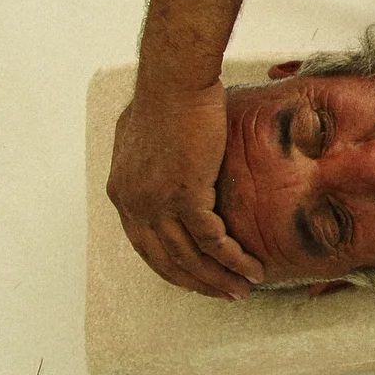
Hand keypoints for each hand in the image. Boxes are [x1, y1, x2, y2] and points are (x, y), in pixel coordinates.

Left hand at [107, 82, 262, 299]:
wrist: (175, 81)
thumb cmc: (165, 96)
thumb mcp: (143, 135)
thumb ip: (147, 161)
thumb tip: (161, 165)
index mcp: (123, 191)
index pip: (145, 243)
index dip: (173, 265)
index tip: (196, 277)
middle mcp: (134, 204)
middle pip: (165, 259)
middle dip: (196, 282)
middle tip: (222, 293)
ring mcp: (156, 203)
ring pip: (189, 257)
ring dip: (217, 279)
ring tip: (241, 290)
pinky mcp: (185, 197)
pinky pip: (211, 240)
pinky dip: (232, 259)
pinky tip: (250, 269)